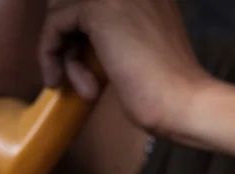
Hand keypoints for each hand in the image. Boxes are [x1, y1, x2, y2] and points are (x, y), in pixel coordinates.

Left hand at [39, 0, 213, 135]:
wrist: (183, 103)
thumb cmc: (168, 91)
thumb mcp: (141, 52)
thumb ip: (115, 35)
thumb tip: (71, 38)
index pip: (96, 6)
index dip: (82, 32)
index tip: (80, 61)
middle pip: (76, 4)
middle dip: (67, 38)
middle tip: (74, 74)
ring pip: (62, 12)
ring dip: (63, 53)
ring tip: (82, 86)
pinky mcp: (100, 8)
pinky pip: (55, 24)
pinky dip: (51, 55)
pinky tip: (66, 82)